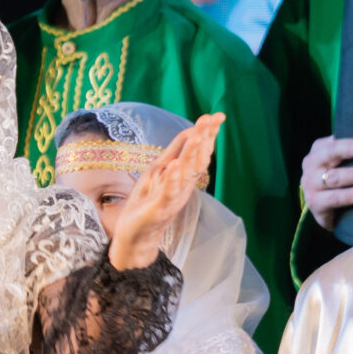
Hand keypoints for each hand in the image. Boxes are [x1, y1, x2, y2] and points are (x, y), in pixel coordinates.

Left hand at [111, 114, 221, 269]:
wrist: (136, 237)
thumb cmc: (147, 204)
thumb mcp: (160, 173)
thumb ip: (175, 154)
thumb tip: (191, 133)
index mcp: (183, 175)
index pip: (196, 150)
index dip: (206, 133)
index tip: (216, 116)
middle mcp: (182, 184)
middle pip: (196, 158)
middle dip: (203, 138)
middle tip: (212, 120)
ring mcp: (172, 196)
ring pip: (186, 173)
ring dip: (192, 154)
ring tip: (198, 137)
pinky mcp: (159, 208)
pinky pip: (168, 192)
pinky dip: (172, 179)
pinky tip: (175, 165)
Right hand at [299, 135, 352, 227]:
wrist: (328, 208)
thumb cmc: (343, 177)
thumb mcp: (344, 161)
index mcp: (319, 149)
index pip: (335, 143)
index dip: (352, 144)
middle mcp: (311, 164)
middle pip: (331, 155)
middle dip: (352, 154)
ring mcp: (310, 184)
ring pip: (333, 177)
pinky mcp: (314, 202)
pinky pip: (334, 198)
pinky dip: (350, 195)